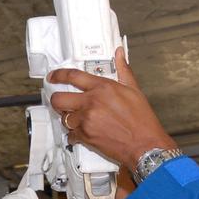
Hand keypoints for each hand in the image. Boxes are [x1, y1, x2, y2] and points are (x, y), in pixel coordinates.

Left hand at [49, 47, 175, 171]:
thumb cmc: (142, 120)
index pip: (73, 76)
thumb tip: (119, 53)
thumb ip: (123, 70)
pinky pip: (70, 135)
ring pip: (64, 118)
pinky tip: (83, 133)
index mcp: (103, 88)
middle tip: (62, 102)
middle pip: (58, 99)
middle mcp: (91, 102)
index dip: (58, 75)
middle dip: (57, 100)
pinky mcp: (85, 136)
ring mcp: (86, 120)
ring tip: (79, 119)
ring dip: (69, 119)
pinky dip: (75, 135)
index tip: (52, 77)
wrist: (145, 145)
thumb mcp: (134, 90)